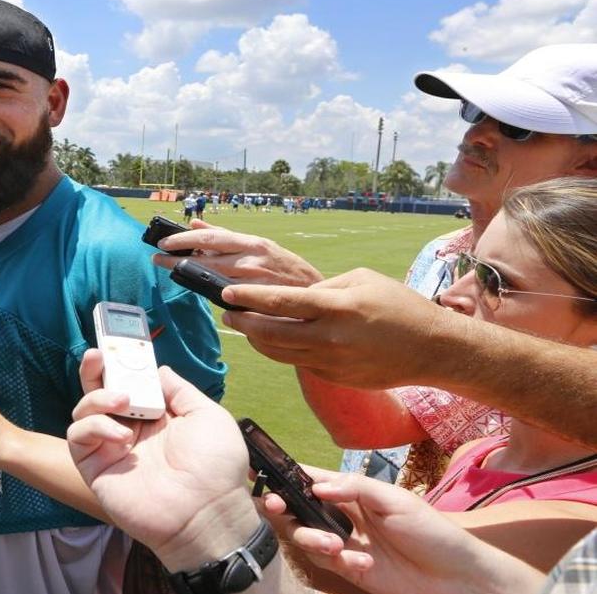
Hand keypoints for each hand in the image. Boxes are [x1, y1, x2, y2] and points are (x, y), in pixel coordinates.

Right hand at [67, 350, 258, 570]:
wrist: (207, 513)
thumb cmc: (216, 468)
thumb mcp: (208, 416)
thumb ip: (180, 390)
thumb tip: (158, 370)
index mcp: (156, 417)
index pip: (130, 383)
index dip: (122, 365)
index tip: (119, 346)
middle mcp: (131, 429)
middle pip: (100, 392)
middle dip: (94, 370)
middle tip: (96, 355)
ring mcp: (111, 448)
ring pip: (84, 410)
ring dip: (98, 397)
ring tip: (122, 400)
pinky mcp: (96, 468)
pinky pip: (78, 437)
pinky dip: (94, 426)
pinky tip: (121, 434)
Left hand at [152, 220, 323, 286]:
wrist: (313, 294)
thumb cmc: (283, 268)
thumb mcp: (258, 246)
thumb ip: (225, 235)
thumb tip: (194, 223)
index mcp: (252, 243)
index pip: (211, 238)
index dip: (184, 239)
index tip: (163, 242)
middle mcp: (252, 259)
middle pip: (206, 258)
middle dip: (177, 258)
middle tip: (156, 258)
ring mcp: (254, 282)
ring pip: (212, 277)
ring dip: (186, 275)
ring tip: (169, 271)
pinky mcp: (255, 302)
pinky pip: (225, 298)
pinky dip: (208, 292)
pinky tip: (195, 289)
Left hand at [222, 268, 453, 388]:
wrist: (432, 349)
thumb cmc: (399, 305)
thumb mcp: (361, 280)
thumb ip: (323, 287)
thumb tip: (294, 298)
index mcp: (336, 307)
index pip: (280, 302)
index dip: (249, 298)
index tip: (227, 294)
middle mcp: (330, 338)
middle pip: (270, 333)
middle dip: (243, 322)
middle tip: (228, 313)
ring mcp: (331, 362)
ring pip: (279, 353)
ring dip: (257, 340)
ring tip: (246, 327)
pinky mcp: (335, 378)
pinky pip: (301, 363)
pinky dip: (285, 351)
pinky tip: (279, 340)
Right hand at [261, 468, 543, 593]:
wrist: (458, 578)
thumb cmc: (433, 531)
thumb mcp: (395, 499)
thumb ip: (354, 487)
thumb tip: (317, 486)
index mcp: (353, 492)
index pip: (311, 479)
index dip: (285, 475)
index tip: (262, 473)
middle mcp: (344, 515)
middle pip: (299, 509)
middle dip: (284, 509)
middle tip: (278, 508)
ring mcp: (346, 543)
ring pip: (307, 537)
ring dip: (314, 539)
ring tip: (336, 545)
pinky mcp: (350, 569)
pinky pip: (329, 564)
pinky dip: (341, 562)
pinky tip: (364, 564)